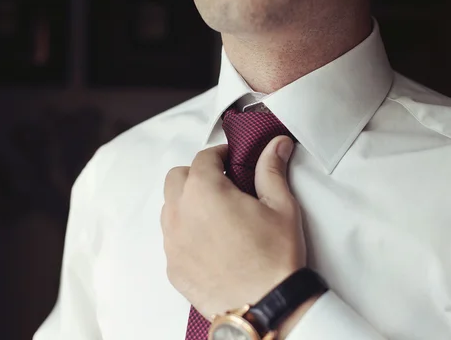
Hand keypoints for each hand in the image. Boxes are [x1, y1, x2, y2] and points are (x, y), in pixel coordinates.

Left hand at [161, 136, 305, 319]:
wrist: (266, 306)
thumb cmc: (275, 258)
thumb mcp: (280, 206)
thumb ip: (272, 169)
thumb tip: (275, 145)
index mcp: (205, 191)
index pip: (204, 158)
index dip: (220, 155)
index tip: (231, 160)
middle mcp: (180, 214)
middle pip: (177, 178)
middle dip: (197, 174)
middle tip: (222, 184)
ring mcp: (172, 243)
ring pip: (170, 208)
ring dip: (187, 202)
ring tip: (215, 213)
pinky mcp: (173, 268)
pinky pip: (171, 239)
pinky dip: (185, 233)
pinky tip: (210, 242)